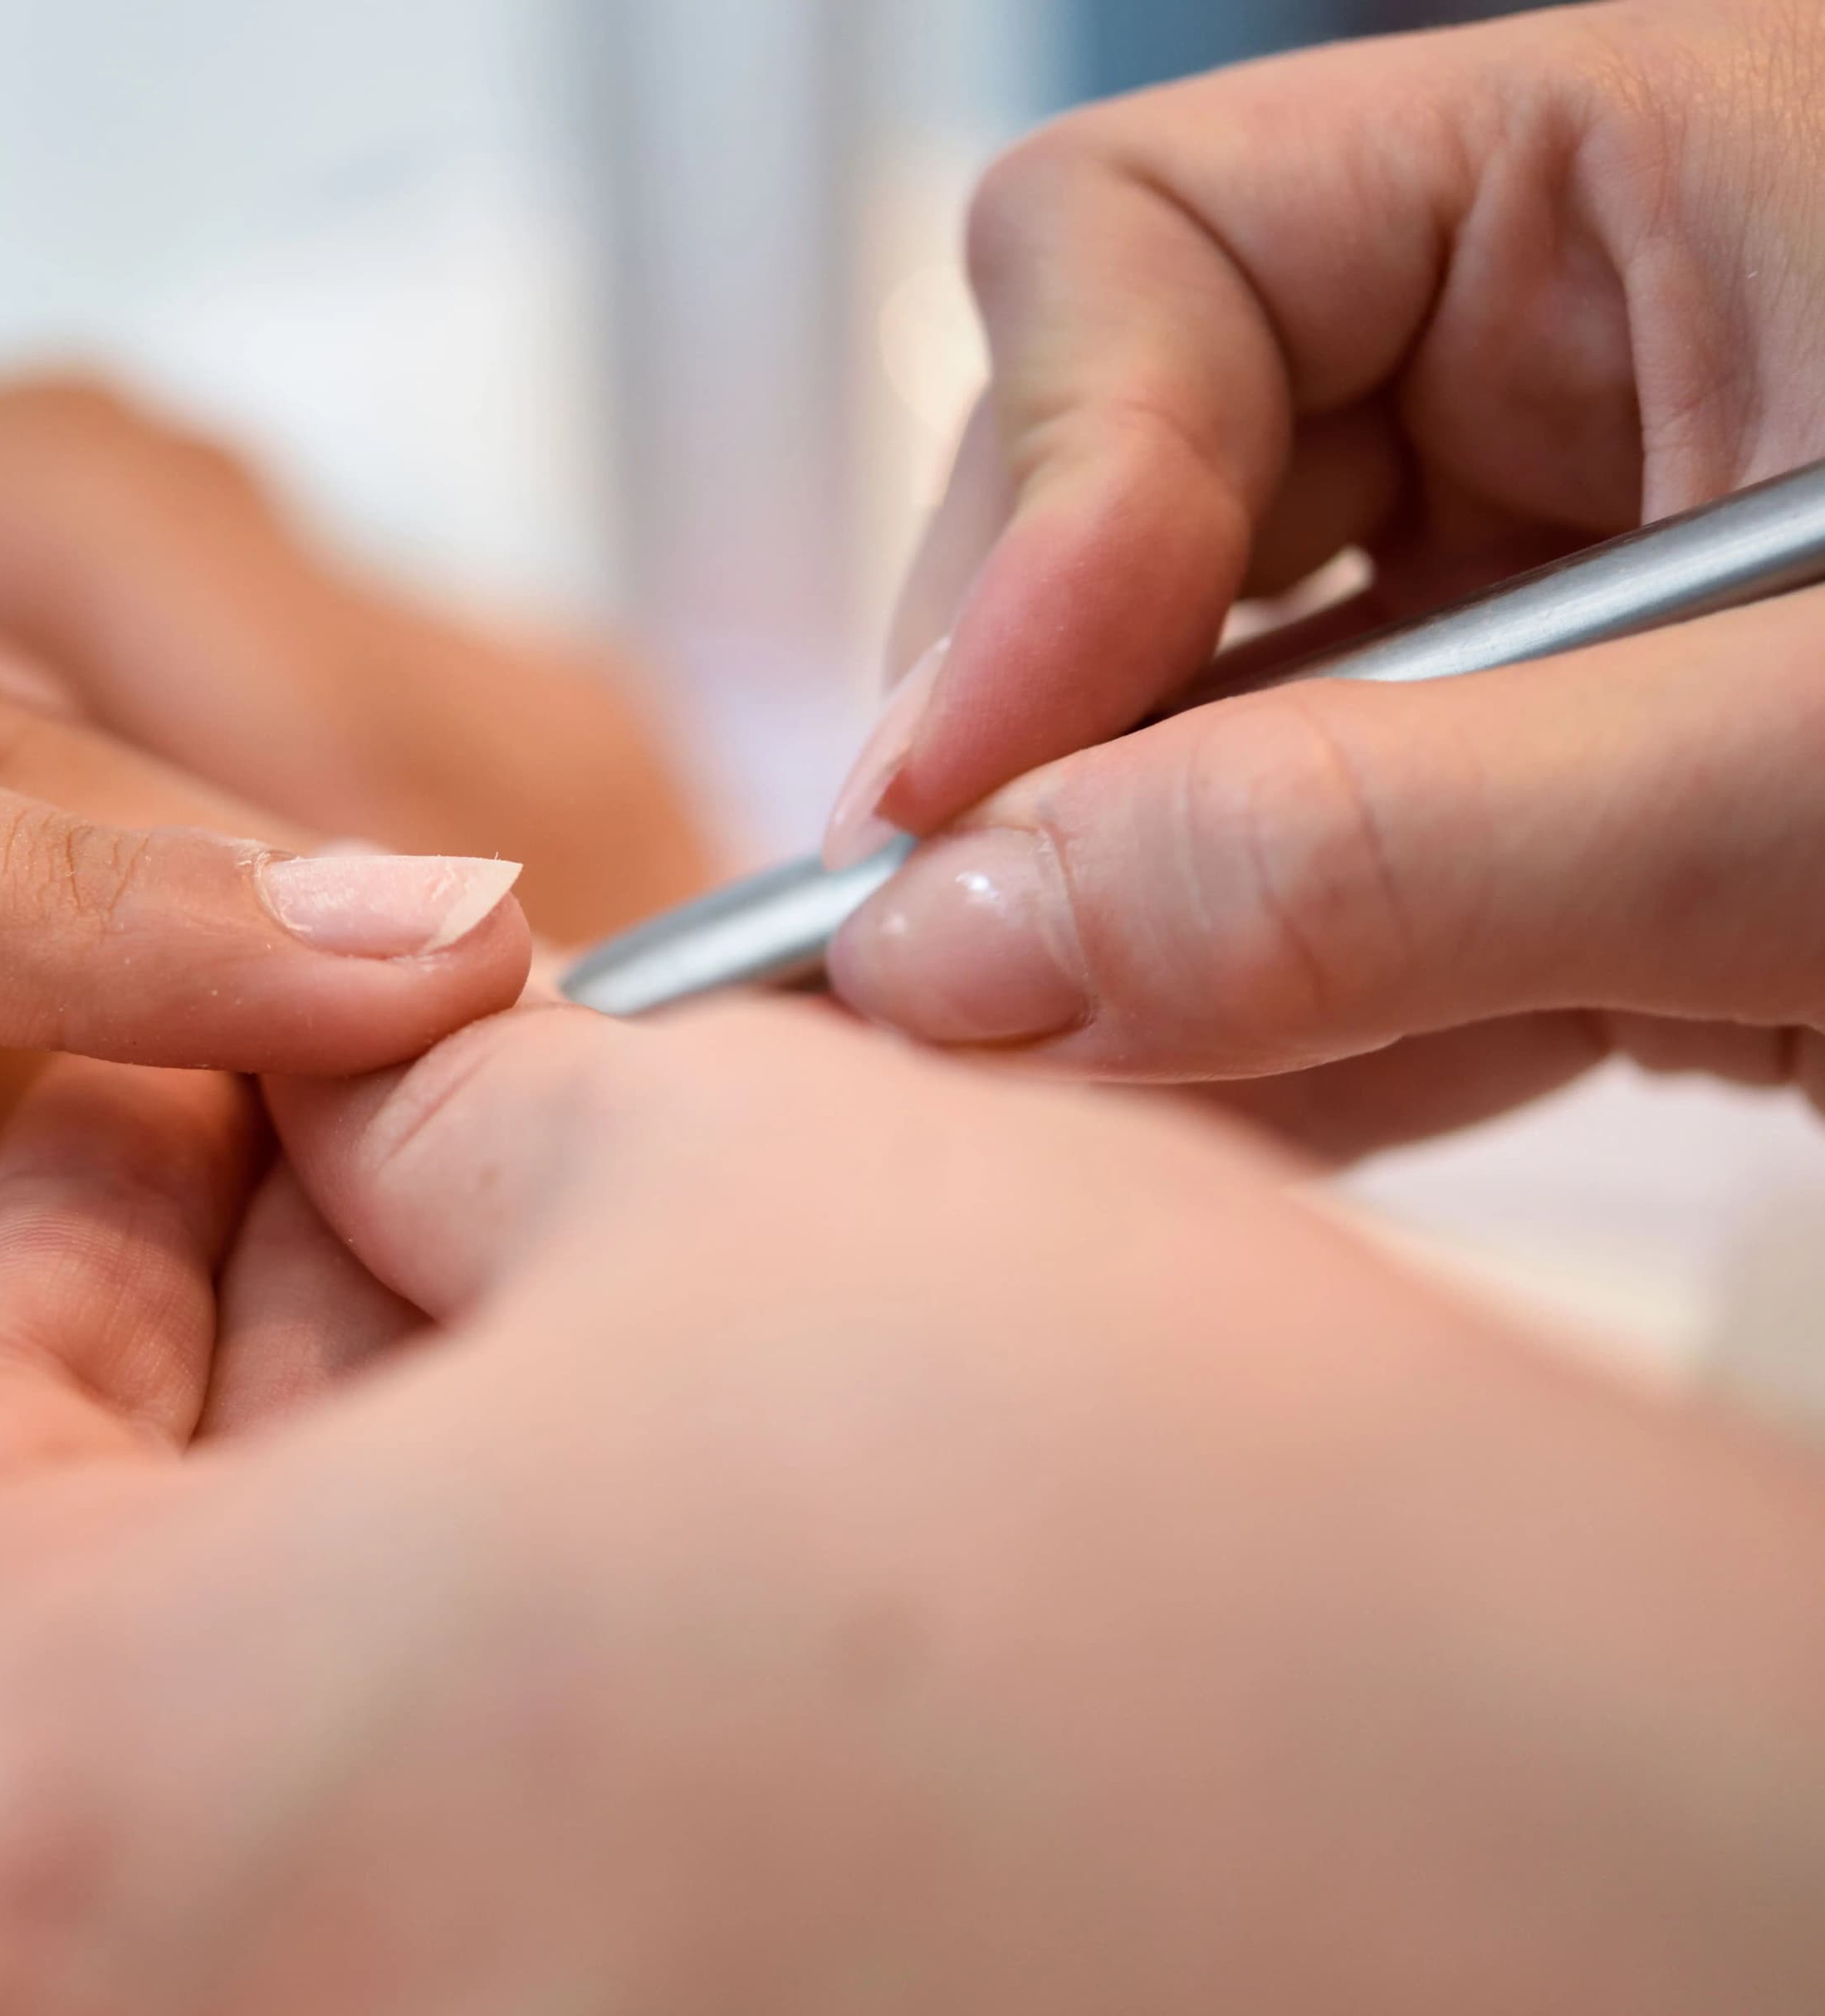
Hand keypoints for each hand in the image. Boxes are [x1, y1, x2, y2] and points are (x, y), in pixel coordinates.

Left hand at [0, 1005, 1824, 2015]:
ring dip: (393, 1491)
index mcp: (95, 1805)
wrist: (1539, 1856)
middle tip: (400, 1124)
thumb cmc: (1097, 1517)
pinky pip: (458, 1891)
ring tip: (577, 1281)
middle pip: (104, 1612)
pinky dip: (510, 1682)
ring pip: (291, 1752)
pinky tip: (676, 1504)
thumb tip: (359, 1100)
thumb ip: (425, 1120)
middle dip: (258, 1327)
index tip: (208, 1057)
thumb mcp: (691, 1166)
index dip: (80, 1185)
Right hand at [818, 0, 1824, 1155]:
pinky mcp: (1585, 851)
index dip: (1026, 515)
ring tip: (1051, 1105)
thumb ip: (1382, 843)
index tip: (958, 792)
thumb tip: (957, 950)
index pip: (1136, 246)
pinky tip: (1195, 1142)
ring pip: (1183, 757)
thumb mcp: (1815, 771)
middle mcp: (1552, 387)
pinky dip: (1247, 1056)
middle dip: (1033, 758)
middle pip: (1105, 516)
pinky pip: (1317, 926)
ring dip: (1109, 940)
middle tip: (969, 978)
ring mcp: (1554, 629)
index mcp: (1620, 192)